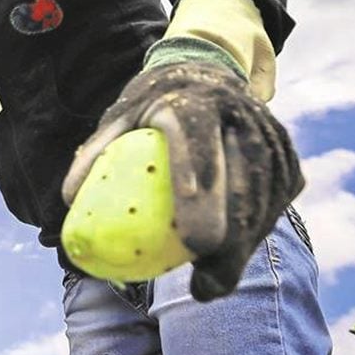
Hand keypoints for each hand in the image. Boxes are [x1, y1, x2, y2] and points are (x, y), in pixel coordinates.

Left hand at [62, 63, 303, 301]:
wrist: (206, 72)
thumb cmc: (150, 106)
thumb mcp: (118, 119)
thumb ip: (93, 155)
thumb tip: (68, 200)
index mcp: (191, 101)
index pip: (198, 141)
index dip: (200, 184)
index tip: (194, 238)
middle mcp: (237, 113)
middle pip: (243, 177)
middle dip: (231, 230)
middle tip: (205, 272)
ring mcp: (269, 133)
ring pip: (266, 194)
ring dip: (245, 242)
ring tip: (212, 281)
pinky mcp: (286, 154)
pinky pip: (277, 199)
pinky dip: (256, 233)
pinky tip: (232, 261)